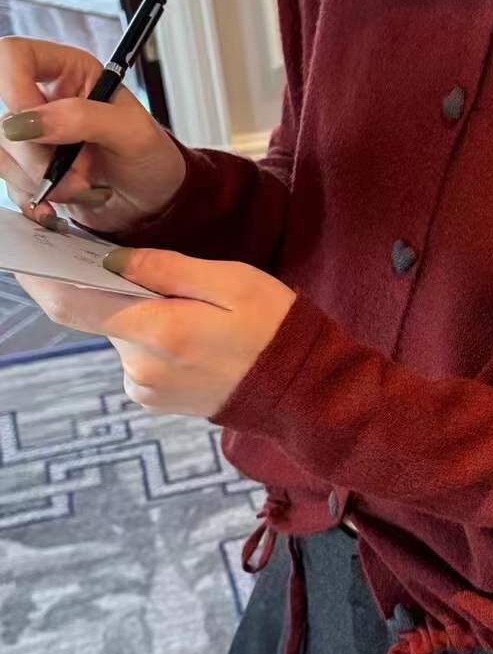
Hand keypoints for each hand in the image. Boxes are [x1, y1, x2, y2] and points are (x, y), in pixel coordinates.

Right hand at [0, 36, 185, 232]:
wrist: (152, 202)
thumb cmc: (151, 159)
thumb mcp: (132, 133)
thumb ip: (84, 118)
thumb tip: (29, 122)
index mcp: (69, 71)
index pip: (14, 57)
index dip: (14, 89)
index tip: (39, 127)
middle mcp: (43, 99)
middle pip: (5, 116)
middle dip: (38, 156)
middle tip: (80, 174)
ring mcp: (33, 136)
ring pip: (3, 152)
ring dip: (40, 180)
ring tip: (83, 187)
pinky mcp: (28, 170)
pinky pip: (8, 182)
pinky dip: (33, 199)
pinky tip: (60, 204)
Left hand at [15, 250, 295, 417]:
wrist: (303, 390)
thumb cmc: (274, 328)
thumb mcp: (230, 281)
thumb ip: (166, 268)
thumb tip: (112, 260)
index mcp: (159, 332)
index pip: (74, 304)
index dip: (40, 278)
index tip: (24, 254)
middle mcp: (142, 367)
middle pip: (102, 315)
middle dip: (121, 290)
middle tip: (170, 279)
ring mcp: (146, 389)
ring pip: (122, 334)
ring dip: (142, 316)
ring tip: (196, 314)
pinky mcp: (154, 399)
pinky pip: (137, 357)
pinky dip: (153, 339)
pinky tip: (195, 338)